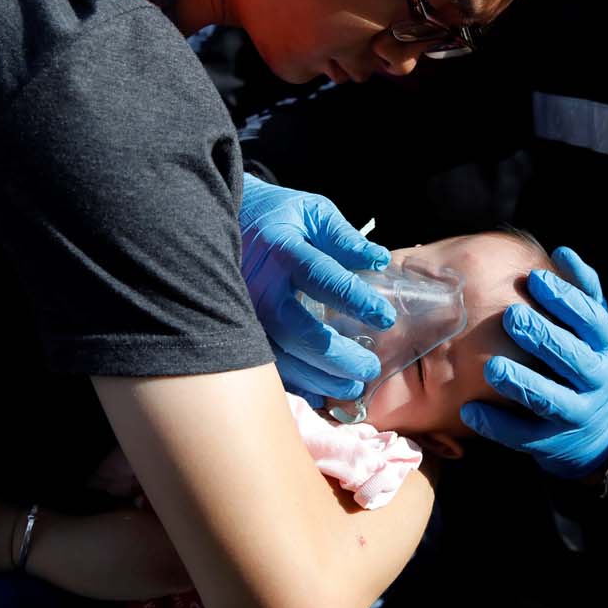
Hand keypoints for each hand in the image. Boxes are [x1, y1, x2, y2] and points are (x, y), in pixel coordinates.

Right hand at [239, 175, 394, 406]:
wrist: (221, 219)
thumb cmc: (278, 215)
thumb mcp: (313, 212)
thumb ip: (345, 238)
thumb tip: (380, 260)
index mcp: (282, 248)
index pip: (323, 277)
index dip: (356, 299)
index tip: (385, 318)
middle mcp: (259, 284)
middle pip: (297, 329)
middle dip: (336, 355)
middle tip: (369, 367)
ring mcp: (244, 311)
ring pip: (279, 355)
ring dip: (317, 377)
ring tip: (353, 388)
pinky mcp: (238, 328)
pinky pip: (266, 364)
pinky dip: (294, 384)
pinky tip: (321, 395)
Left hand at [461, 246, 607, 478]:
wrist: (603, 435)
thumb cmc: (589, 364)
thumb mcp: (596, 332)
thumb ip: (584, 294)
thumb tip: (561, 252)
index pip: (592, 320)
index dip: (567, 299)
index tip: (537, 279)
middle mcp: (598, 382)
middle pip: (573, 359)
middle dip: (543, 337)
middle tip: (512, 316)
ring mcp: (576, 415)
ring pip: (550, 400)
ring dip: (521, 383)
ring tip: (492, 367)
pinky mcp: (551, 443)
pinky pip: (524, 436)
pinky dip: (497, 424)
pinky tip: (470, 410)